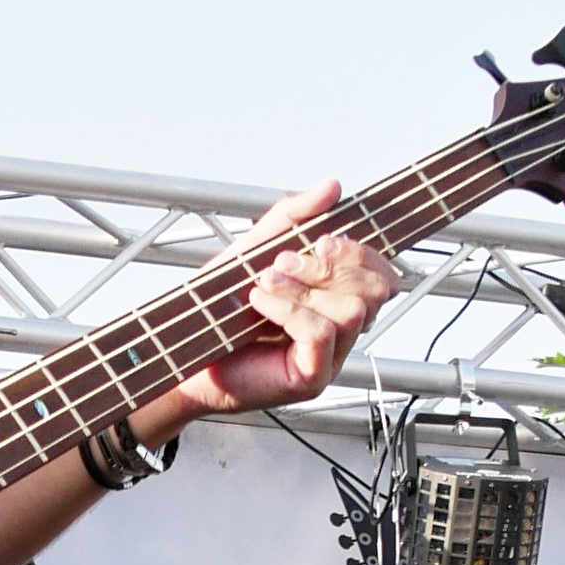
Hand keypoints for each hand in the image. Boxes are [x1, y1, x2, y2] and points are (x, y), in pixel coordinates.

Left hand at [137, 180, 396, 438]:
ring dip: (306, 288)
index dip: (360, 252)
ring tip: (265, 282)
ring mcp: (330, 356)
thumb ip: (293, 217)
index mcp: (336, 298)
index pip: (381, 273)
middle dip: (332, 266)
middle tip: (284, 261)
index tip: (320, 240)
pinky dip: (290, 310)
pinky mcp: (311, 377)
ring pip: (353, 311)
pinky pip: (321, 334)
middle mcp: (340, 328)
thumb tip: (333, 187)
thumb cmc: (219, 308)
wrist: (183, 351)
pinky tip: (260, 303)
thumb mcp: (256, 249)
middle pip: (377, 290)